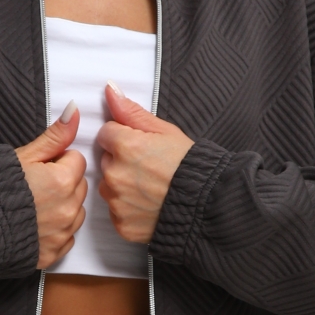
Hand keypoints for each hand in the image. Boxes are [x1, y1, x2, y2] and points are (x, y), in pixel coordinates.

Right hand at [16, 105, 87, 268]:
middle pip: (78, 186)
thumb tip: (75, 111)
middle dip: (62, 183)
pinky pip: (66, 237)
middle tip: (34, 186)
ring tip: (33, 207)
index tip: (38, 168)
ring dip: (62, 207)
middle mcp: (67, 209)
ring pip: (75, 212)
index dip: (57, 161)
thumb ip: (55, 136)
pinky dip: (55, 231)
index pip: (76, 160)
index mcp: (62, 181)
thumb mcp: (23, 155)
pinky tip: (34, 225)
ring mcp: (61, 234)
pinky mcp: (53, 253)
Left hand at [96, 85, 193, 244]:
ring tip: (151, 189)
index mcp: (125, 146)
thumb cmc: (191, 166)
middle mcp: (116, 174)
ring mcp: (117, 202)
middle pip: (106, 161)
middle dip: (122, 162)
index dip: (124, 138)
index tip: (142, 147)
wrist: (208, 206)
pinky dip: (129, 209)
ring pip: (109, 187)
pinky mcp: (121, 224)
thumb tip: (109, 90)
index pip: (106, 134)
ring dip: (123, 186)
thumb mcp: (165, 131)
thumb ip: (131, 112)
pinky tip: (149, 206)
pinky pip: (117, 212)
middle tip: (150, 169)